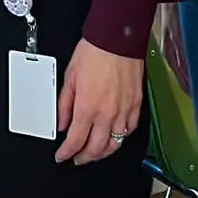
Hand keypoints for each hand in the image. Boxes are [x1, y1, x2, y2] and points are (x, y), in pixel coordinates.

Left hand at [55, 40, 142, 164]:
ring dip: (103, 152)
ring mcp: (123, 111)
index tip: (62, 155)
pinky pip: (130, 129)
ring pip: (115, 144)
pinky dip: (121, 137)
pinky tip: (115, 136)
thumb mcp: (70, 77)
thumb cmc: (94, 52)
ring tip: (95, 152)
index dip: (66, 153)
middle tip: (77, 158)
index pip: (75, 141)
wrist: (117, 39)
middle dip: (84, 157)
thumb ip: (64, 104)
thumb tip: (62, 122)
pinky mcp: (136, 105)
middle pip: (95, 149)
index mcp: (86, 108)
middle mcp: (106, 114)